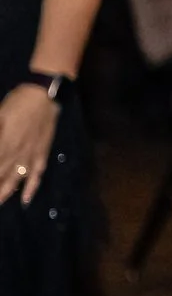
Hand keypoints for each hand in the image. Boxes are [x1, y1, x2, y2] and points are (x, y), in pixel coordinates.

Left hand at [0, 83, 59, 205]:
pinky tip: (25, 199)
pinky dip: (32, 188)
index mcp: (4, 143)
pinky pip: (36, 174)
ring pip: (16, 180)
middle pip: (1, 177)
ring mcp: (30, 155)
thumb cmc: (17, 103)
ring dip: (6, 193)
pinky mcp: (41, 154)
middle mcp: (16, 154)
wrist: (43, 96)